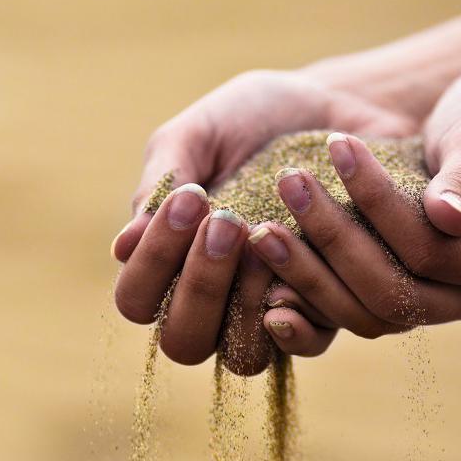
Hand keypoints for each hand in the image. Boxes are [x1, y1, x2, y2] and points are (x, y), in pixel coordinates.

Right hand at [110, 69, 417, 372]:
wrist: (339, 102)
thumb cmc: (254, 118)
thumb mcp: (198, 136)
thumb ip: (160, 185)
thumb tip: (121, 248)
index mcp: (169, 261)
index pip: (138, 299)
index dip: (152, 264)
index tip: (189, 200)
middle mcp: (213, 298)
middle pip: (183, 341)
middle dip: (199, 285)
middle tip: (226, 221)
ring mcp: (266, 310)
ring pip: (243, 357)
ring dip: (244, 302)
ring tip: (265, 235)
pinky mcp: (324, 306)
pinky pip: (306, 343)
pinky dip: (300, 316)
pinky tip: (299, 273)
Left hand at [248, 68, 460, 336]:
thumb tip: (443, 218)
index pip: (435, 252)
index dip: (380, 206)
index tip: (338, 149)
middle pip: (395, 296)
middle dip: (332, 242)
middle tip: (288, 188)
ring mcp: (443, 303)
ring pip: (368, 313)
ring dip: (309, 276)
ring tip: (262, 230)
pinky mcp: (407, 294)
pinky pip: (355, 311)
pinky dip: (312, 299)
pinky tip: (264, 285)